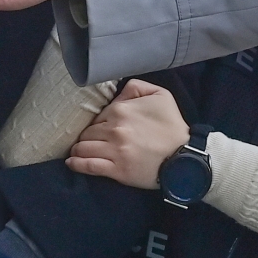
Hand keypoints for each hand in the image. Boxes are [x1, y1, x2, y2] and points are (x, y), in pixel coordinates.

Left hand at [66, 79, 190, 188]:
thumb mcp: (160, 95)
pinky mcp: (117, 170)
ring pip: (83, 148)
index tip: (98, 129)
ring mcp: (115, 151)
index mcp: (121, 110)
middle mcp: (114, 130)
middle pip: (87, 133)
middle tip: (87, 141)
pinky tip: (71, 163)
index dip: (96, 123)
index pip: (96, 116)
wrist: (185, 157)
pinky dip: (77, 164)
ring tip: (77, 152)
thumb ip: (135, 87)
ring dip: (78, 150)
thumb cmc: (172, 126)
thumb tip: (116, 92)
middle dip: (85, 136)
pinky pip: (89, 166)